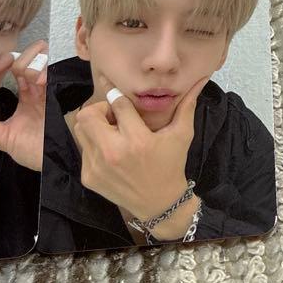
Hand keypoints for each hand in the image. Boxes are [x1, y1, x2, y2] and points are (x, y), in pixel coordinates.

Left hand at [0, 40, 47, 171]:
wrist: (55, 163)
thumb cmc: (33, 150)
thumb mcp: (4, 137)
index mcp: (27, 94)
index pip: (16, 65)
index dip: (4, 61)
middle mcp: (40, 87)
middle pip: (33, 54)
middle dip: (21, 57)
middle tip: (12, 70)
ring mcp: (52, 88)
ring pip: (45, 57)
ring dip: (34, 62)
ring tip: (31, 79)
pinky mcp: (62, 92)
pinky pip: (55, 71)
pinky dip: (46, 72)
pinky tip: (41, 83)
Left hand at [70, 74, 206, 226]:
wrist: (159, 203)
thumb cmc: (172, 165)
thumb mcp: (182, 134)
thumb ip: (187, 105)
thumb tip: (201, 80)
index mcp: (138, 140)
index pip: (118, 104)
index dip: (116, 91)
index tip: (113, 85)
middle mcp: (114, 153)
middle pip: (88, 115)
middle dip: (100, 110)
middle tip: (113, 116)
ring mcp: (98, 166)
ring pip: (80, 130)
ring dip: (94, 126)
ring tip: (111, 132)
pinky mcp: (89, 177)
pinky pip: (83, 149)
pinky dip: (94, 145)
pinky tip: (110, 151)